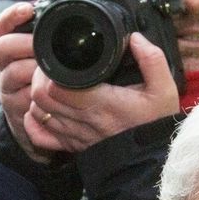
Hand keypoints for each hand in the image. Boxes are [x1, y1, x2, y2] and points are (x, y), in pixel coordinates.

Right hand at [0, 3, 51, 162]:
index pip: (4, 24)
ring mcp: (7, 87)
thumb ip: (54, 38)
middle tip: (43, 46)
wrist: (40, 120)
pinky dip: (38, 95)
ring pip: (12, 72)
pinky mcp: (13, 108)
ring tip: (53, 71)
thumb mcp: (50, 56)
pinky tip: (52, 93)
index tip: (28, 9)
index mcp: (14, 46)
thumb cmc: (49, 81)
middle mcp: (5, 64)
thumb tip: (87, 12)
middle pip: (3, 46)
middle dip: (25, 44)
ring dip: (34, 70)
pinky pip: (22, 99)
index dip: (13, 16)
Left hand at [11, 39, 181, 161]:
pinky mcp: (72, 146)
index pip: (55, 87)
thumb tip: (135, 38)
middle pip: (40, 97)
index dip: (49, 70)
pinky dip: (34, 121)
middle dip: (40, 77)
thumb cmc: (154, 125)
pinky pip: (39, 136)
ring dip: (39, 96)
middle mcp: (82, 120)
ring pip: (38, 112)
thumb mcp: (164, 90)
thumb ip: (152, 60)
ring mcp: (74, 135)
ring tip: (50, 83)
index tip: (58, 58)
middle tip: (52, 67)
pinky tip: (44, 109)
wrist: (152, 160)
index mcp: (101, 103)